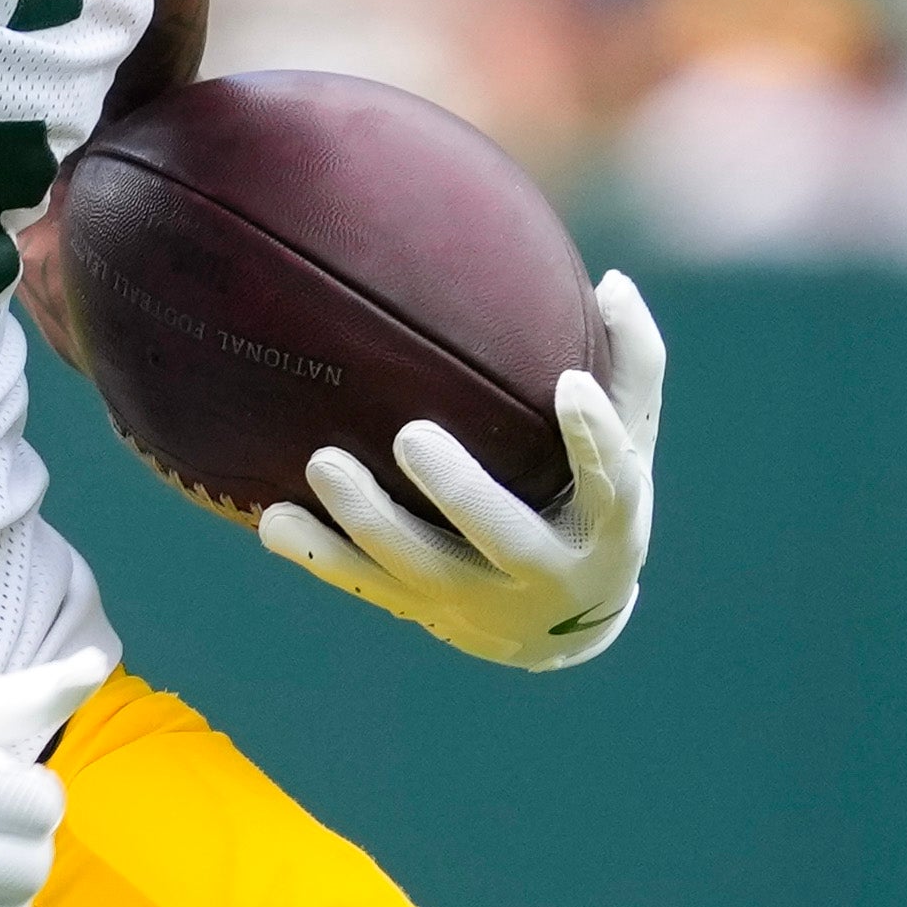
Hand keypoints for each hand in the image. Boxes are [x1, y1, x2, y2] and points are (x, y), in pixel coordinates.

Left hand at [262, 274, 661, 670]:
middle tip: (411, 435)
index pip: (611, 483)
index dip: (593, 440)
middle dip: (459, 494)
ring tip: (322, 463)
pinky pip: (369, 585)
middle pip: (503, 539)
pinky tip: (273, 522)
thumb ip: (632, 362)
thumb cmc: (596, 499)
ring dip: (369, 522)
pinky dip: (320, 556)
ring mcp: (479, 601)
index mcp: (607, 527)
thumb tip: (612, 281)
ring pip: (422, 570)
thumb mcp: (633, 439)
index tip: (569, 385)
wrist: (561, 625)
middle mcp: (545, 573)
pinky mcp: (426, 612)